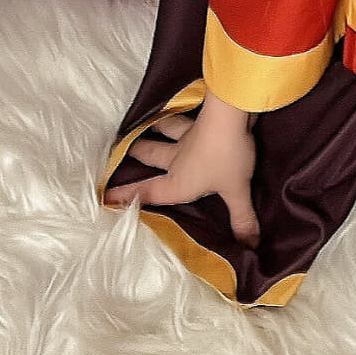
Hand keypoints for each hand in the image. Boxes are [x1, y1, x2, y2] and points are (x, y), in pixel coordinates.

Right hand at [105, 97, 259, 245]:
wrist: (230, 115)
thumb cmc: (227, 157)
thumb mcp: (236, 190)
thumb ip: (241, 217)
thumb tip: (250, 245)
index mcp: (178, 181)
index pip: (148, 193)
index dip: (126, 197)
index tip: (105, 197)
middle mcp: (177, 159)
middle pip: (151, 157)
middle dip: (136, 155)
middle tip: (121, 150)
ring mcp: (187, 137)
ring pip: (165, 133)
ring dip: (155, 129)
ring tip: (147, 126)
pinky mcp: (199, 121)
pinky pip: (184, 120)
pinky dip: (177, 115)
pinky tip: (178, 108)